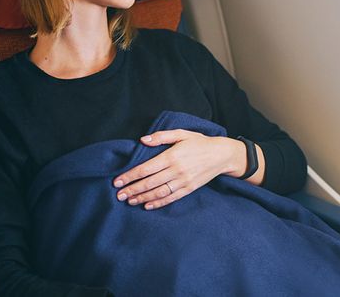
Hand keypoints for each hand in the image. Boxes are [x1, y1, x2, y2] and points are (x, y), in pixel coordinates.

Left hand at [112, 129, 243, 209]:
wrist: (222, 155)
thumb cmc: (200, 142)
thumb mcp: (182, 133)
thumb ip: (161, 137)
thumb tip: (142, 140)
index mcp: (172, 156)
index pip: (146, 168)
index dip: (130, 176)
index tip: (117, 181)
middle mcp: (177, 170)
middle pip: (150, 182)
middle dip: (132, 189)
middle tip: (118, 195)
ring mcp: (183, 181)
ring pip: (159, 192)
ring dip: (142, 198)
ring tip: (129, 201)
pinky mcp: (189, 188)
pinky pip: (171, 198)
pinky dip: (158, 203)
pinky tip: (147, 205)